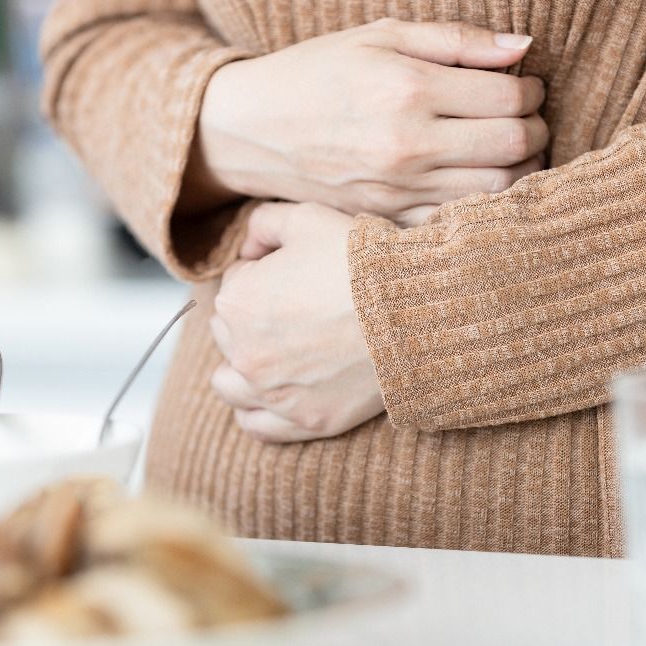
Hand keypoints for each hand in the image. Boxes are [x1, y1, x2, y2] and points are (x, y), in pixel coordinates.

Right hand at [184, 18, 547, 225]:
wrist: (250, 129)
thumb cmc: (317, 72)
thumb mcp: (381, 35)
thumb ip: (456, 39)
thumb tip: (522, 48)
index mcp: (408, 89)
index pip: (509, 97)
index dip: (532, 91)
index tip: (527, 86)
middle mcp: (406, 144)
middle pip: (513, 146)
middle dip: (536, 130)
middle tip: (528, 119)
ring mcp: (397, 189)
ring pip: (496, 190)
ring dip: (520, 170)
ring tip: (510, 151)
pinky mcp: (387, 218)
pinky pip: (457, 219)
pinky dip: (482, 203)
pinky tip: (478, 180)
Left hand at [209, 202, 383, 441]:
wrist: (416, 311)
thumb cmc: (362, 263)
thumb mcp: (307, 219)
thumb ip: (263, 223)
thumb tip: (248, 247)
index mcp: (237, 301)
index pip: (233, 282)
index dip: (263, 272)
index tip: (294, 273)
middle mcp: (245, 353)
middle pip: (228, 331)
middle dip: (252, 317)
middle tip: (295, 307)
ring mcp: (274, 393)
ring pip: (229, 384)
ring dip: (242, 366)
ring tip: (273, 353)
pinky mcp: (306, 420)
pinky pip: (256, 426)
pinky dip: (256, 411)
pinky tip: (272, 394)